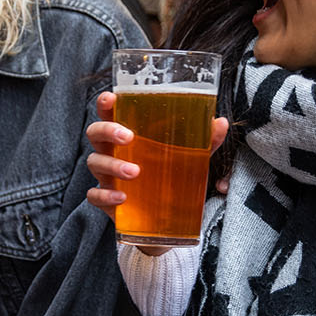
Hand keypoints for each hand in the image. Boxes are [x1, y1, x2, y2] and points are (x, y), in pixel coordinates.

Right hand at [84, 91, 228, 246]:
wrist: (165, 216)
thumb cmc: (169, 174)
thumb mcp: (190, 156)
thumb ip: (204, 140)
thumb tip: (220, 123)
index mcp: (127, 134)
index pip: (110, 113)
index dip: (105, 104)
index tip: (110, 99)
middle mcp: (112, 151)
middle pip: (95, 133)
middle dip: (107, 131)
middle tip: (128, 136)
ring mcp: (107, 175)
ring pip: (96, 163)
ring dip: (113, 164)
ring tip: (135, 172)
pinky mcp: (107, 199)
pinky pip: (95, 195)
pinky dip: (106, 195)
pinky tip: (122, 198)